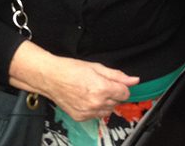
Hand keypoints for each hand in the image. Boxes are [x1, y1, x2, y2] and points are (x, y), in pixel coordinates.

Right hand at [9, 41, 138, 121]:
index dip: (121, 86)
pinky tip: (86, 98)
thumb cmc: (70, 69)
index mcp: (102, 88)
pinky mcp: (81, 117)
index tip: (114, 83)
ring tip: (92, 91)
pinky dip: (94, 108)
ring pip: (108, 110)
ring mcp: (88, 112)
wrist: (50, 77)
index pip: (125, 93)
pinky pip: (96, 116)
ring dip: (105, 102)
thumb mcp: (96, 67)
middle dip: (112, 93)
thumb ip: (117, 75)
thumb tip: (134, 80)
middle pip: (117, 102)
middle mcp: (96, 103)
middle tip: (100, 84)